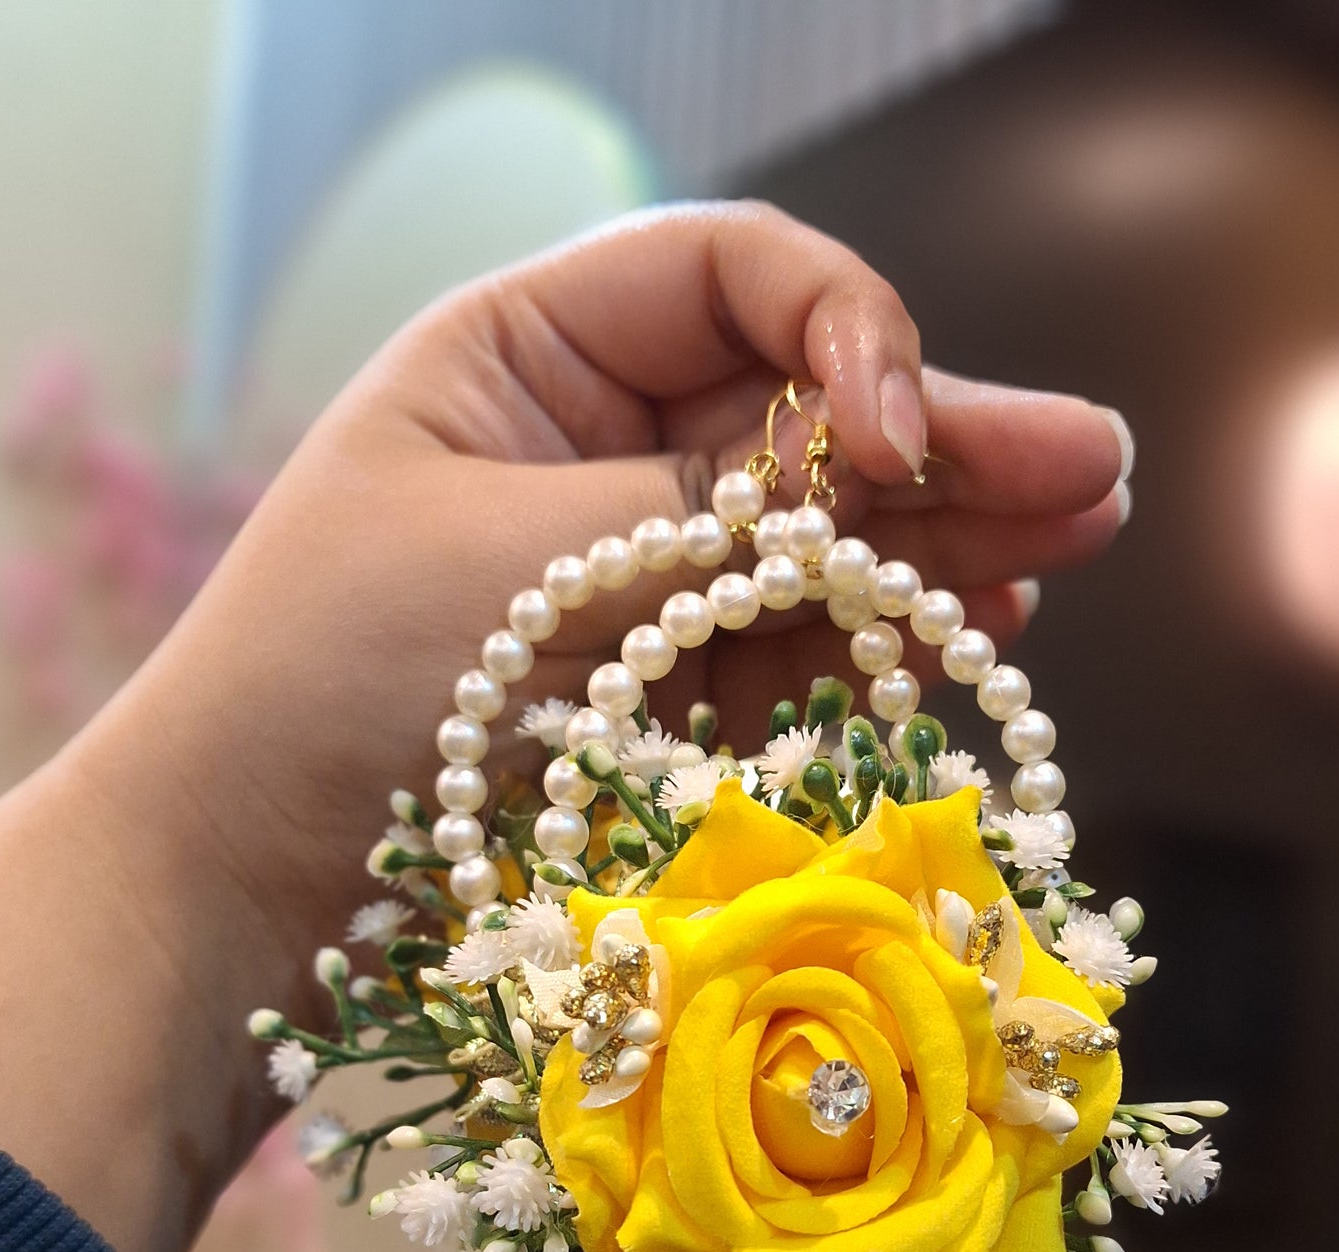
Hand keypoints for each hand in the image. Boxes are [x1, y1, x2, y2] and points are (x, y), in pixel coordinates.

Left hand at [0, 201, 1128, 1251]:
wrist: (248, 884)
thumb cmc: (332, 685)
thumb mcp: (523, 564)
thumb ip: (713, 515)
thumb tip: (890, 462)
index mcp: (529, 357)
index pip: (732, 279)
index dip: (841, 331)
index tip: (887, 434)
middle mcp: (598, 451)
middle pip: (805, 415)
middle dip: (945, 439)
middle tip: (1091, 467)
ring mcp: (639, 580)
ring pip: (819, 535)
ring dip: (947, 536)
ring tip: (1075, 531)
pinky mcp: (664, 695)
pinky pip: (799, 644)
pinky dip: (889, 637)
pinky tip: (988, 622)